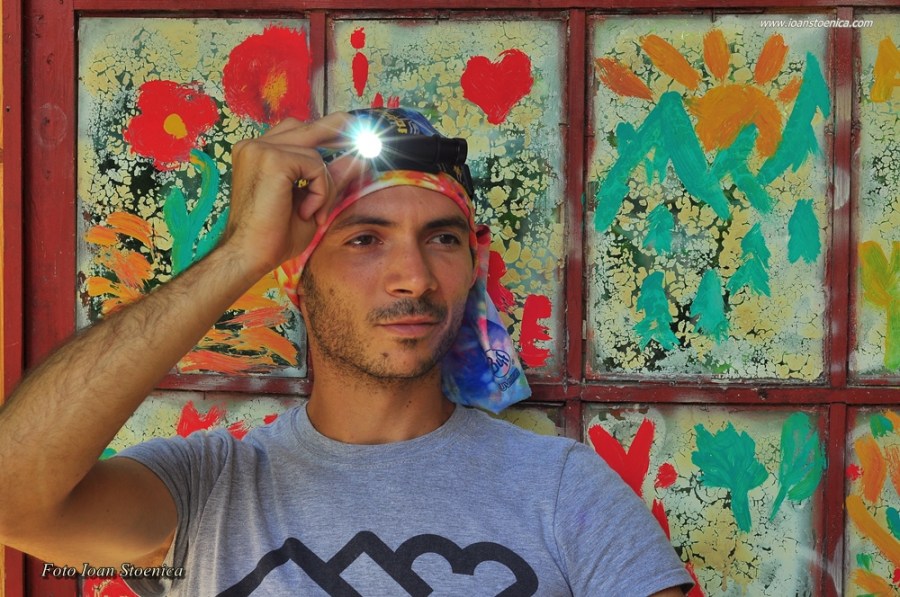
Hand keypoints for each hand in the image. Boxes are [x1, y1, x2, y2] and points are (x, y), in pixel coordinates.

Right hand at [222, 112, 366, 276]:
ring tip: (314, 213)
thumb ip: (330, 178)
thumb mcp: (311, 202)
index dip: (324, 132)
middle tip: (362, 134)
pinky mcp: (272, 159)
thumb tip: (359, 158)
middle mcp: (254, 145)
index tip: (349, 129)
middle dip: (337, 129)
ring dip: (324, 186)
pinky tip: (307, 212)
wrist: (251, 254)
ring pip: (315, 153)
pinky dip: (320, 191)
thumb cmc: (274, 235)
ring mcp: (260, 149)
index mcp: (256, 154)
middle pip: (306, 127)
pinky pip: (315, 166)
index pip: (296, 132)